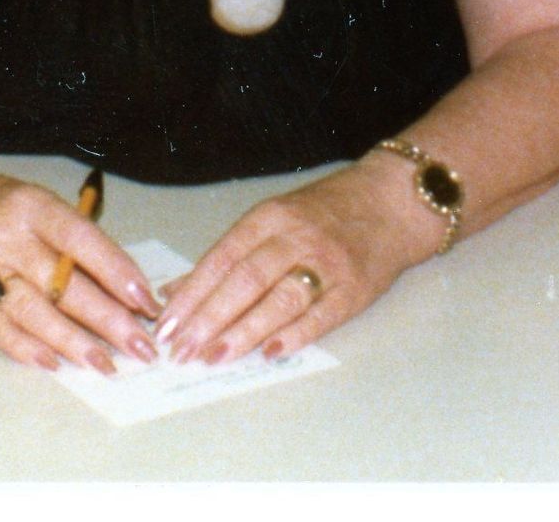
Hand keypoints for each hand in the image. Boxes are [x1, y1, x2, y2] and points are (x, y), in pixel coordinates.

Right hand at [0, 165, 161, 373]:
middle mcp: (3, 236)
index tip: (146, 301)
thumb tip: (126, 294)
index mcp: (32, 206)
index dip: (116, 271)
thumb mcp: (43, 208)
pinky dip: (27, 349)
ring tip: (106, 363)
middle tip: (140, 346)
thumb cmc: (7, 211)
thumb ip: (78, 244)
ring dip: (74, 342)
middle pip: (61, 283)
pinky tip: (56, 363)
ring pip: (32, 311)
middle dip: (108, 319)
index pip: (81, 239)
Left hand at [155, 156, 437, 365]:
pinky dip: (294, 334)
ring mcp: (327, 263)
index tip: (166, 324)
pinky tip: (268, 352)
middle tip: (182, 349)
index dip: (192, 292)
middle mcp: (296, 238)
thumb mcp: (273, 220)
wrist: (392, 202)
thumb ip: (227, 257)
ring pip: (279, 298)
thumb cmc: (324, 214)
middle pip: (246, 279)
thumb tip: (174, 294)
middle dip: (209, 317)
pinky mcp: (354, 289)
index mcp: (270, 218)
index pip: (223, 257)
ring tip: (213, 356)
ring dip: (243, 330)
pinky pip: (320, 315)